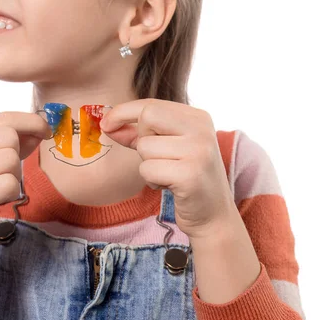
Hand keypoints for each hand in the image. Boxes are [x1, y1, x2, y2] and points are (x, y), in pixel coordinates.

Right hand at [0, 111, 52, 256]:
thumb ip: (12, 143)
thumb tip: (39, 128)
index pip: (2, 118)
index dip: (30, 122)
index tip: (46, 131)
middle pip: (8, 137)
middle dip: (18, 155)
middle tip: (6, 174)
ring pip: (10, 159)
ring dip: (14, 176)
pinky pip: (8, 184)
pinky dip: (11, 193)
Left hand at [100, 99, 234, 238]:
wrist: (213, 214)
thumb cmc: (185, 179)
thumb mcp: (165, 149)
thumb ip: (138, 134)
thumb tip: (107, 124)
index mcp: (198, 117)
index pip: (151, 104)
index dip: (123, 112)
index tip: (106, 123)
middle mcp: (202, 129)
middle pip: (148, 116)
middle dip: (141, 139)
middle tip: (156, 158)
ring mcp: (199, 151)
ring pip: (145, 146)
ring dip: (148, 165)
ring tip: (169, 175)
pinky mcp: (190, 174)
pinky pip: (147, 169)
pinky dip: (152, 181)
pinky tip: (170, 186)